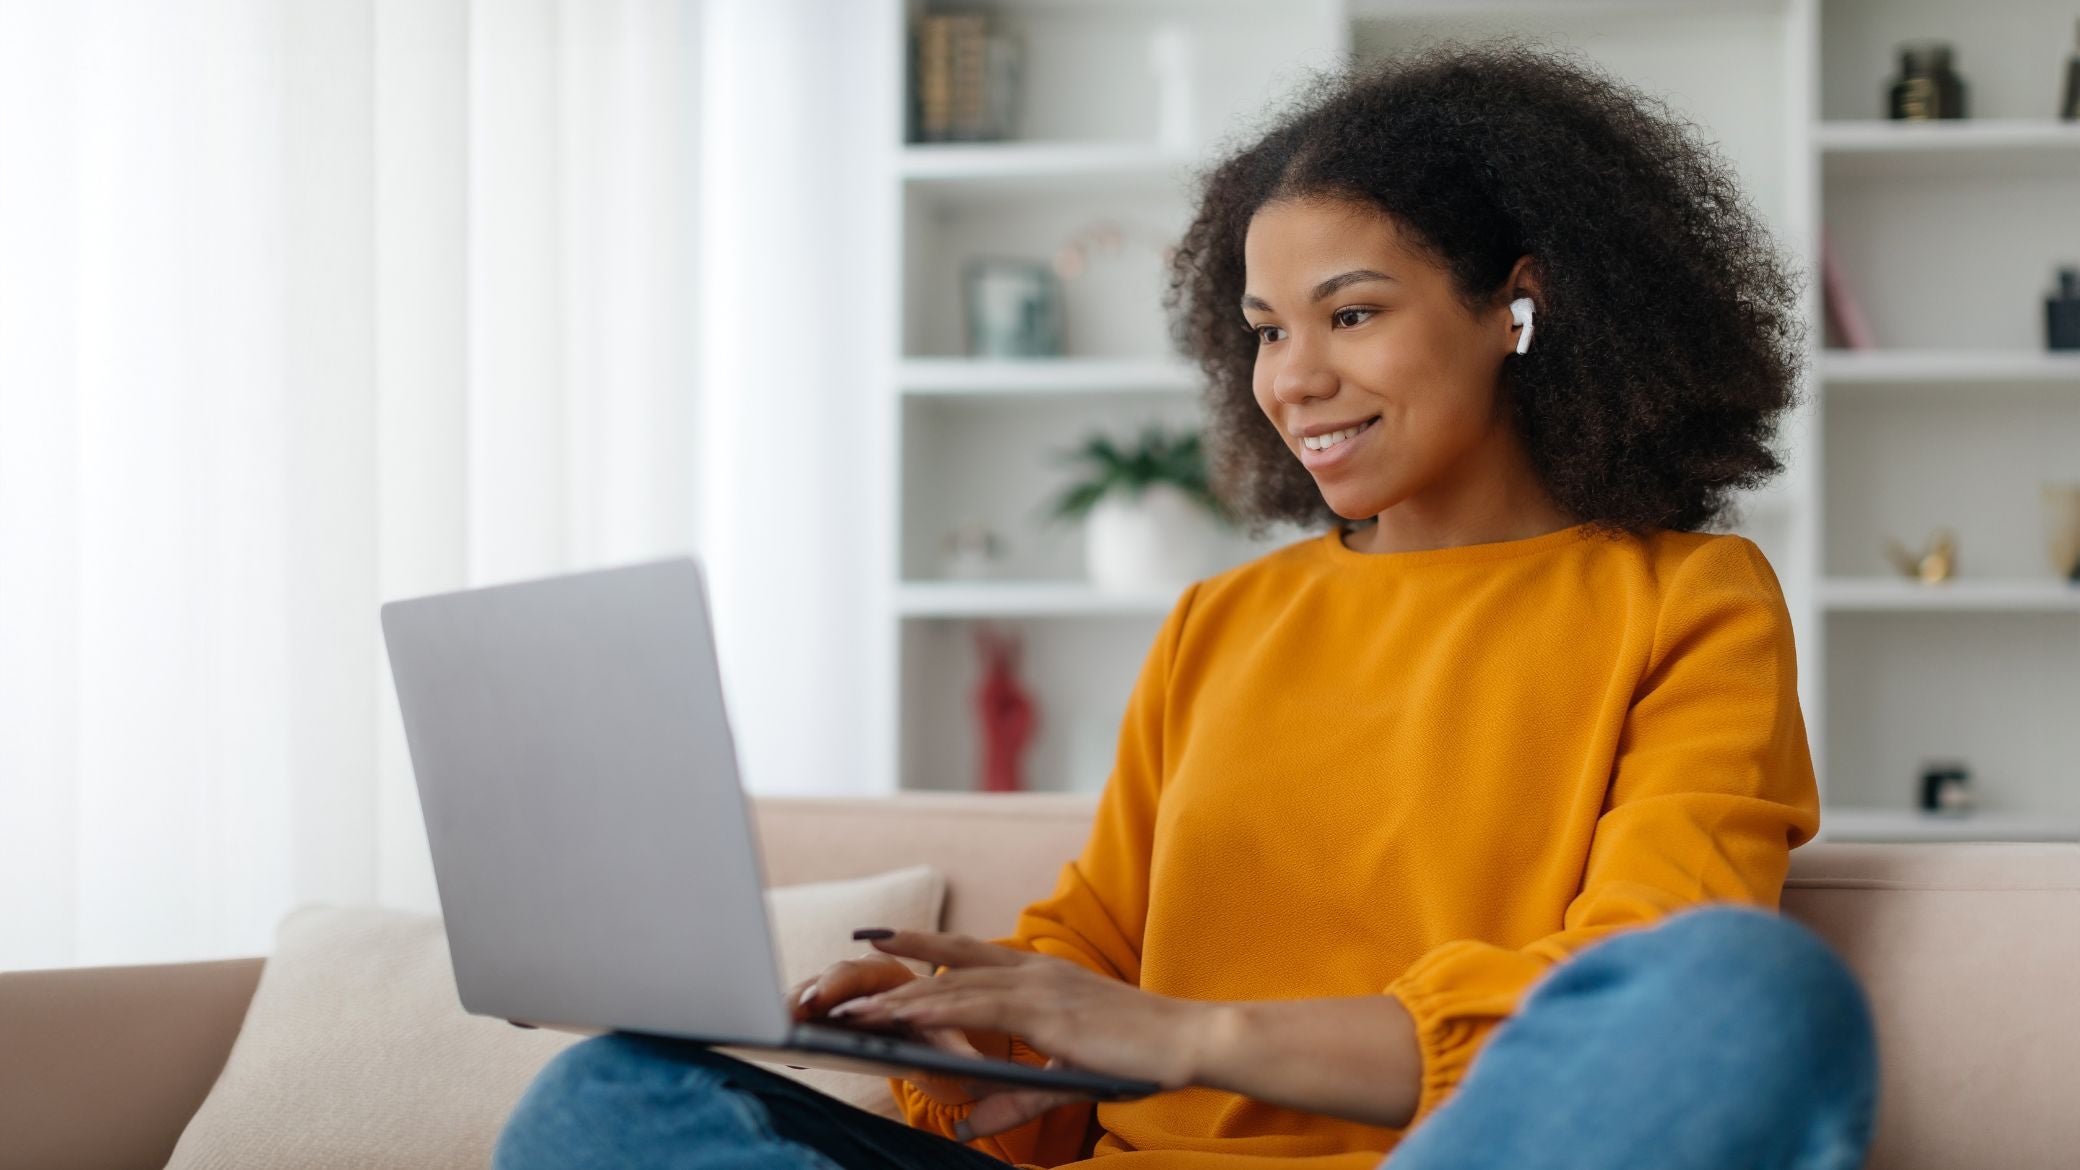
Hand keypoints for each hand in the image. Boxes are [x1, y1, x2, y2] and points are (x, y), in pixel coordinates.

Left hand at [831, 930, 1211, 1126]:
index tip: (882, 934)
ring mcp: (1040, 987)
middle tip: (850, 958)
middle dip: (899, 960)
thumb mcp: (1062, 1079)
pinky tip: (908, 1015)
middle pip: (952, 962)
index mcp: (1041, 978)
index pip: (969, 955)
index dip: (924, 943)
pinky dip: (940, 1010)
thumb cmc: (1136, 1055)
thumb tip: (965, 1126)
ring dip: (904, 995)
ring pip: (957, 985)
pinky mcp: (1048, 1012)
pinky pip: (982, 1009)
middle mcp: (1035, 973)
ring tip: (859, 1007)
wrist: (1188, 1041)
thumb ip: (1012, 1099)